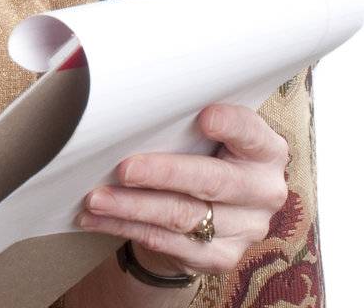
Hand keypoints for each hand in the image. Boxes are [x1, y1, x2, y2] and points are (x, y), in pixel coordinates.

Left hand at [75, 103, 289, 278]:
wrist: (202, 213)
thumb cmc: (201, 156)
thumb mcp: (205, 135)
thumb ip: (188, 122)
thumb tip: (139, 105)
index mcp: (266, 150)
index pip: (251, 133)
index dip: (231, 126)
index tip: (204, 117)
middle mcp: (263, 191)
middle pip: (212, 180)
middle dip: (163, 173)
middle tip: (124, 169)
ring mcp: (245, 228)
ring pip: (182, 216)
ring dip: (133, 207)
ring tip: (96, 198)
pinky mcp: (220, 257)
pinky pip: (166, 243)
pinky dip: (126, 228)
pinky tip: (100, 220)